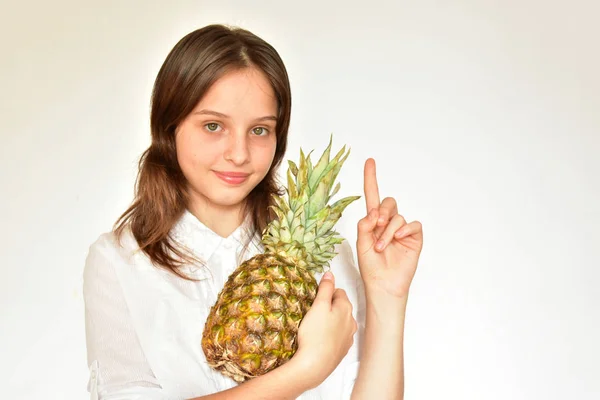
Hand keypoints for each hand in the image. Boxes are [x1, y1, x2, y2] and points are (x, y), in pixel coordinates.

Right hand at [292, 272, 356, 388]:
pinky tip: (320, 339)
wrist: (314, 366)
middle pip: (341, 307)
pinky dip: (330, 335)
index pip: (339, 292)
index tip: (316, 299)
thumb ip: (325, 288)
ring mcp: (348, 337)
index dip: (326, 293)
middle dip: (329, 307)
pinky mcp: (342, 350)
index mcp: (346, 308)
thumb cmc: (315, 335)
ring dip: (330, 321)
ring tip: (315, 327)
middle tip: (313, 312)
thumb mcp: (318, 306)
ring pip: (340, 322)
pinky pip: (337, 336)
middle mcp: (351, 322)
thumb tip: (330, 274)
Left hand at [356, 158, 423, 299]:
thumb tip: (373, 213)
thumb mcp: (361, 244)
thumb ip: (364, 226)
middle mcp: (388, 223)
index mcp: (373, 222)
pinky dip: (405, 229)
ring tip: (382, 247)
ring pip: (397, 216)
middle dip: (381, 211)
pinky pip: (413, 224)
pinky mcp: (414, 238)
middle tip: (376, 225)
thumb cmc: (371, 267)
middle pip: (387, 202)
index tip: (369, 161)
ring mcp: (402, 230)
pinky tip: (399, 238)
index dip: (371, 178)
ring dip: (388, 231)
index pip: (372, 196)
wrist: (383, 284)